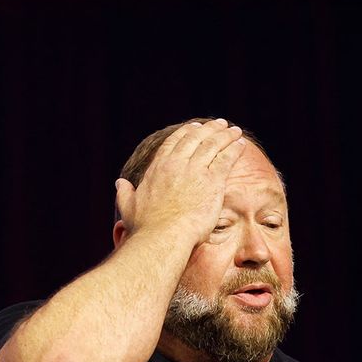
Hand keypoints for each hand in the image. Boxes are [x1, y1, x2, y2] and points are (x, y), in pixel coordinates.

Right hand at [114, 118, 245, 244]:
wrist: (163, 237)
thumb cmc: (146, 228)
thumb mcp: (129, 207)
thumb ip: (125, 192)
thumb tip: (120, 182)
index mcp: (158, 168)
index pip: (174, 142)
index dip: (186, 133)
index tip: (195, 128)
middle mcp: (177, 164)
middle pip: (196, 138)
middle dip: (209, 129)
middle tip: (219, 124)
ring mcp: (196, 170)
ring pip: (213, 144)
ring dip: (225, 135)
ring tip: (234, 131)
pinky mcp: (213, 181)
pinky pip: (226, 158)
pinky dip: (234, 148)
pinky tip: (241, 144)